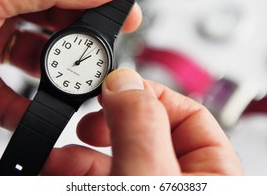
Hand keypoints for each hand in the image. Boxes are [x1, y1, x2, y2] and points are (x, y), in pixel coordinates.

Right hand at [42, 69, 243, 175]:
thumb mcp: (149, 177)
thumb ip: (141, 126)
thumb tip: (125, 81)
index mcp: (212, 172)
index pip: (189, 114)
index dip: (149, 94)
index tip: (114, 88)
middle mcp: (181, 180)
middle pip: (144, 132)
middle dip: (106, 124)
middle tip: (85, 121)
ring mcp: (149, 187)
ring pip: (114, 158)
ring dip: (79, 151)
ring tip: (55, 154)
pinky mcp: (122, 194)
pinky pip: (99, 175)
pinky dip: (72, 169)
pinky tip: (53, 168)